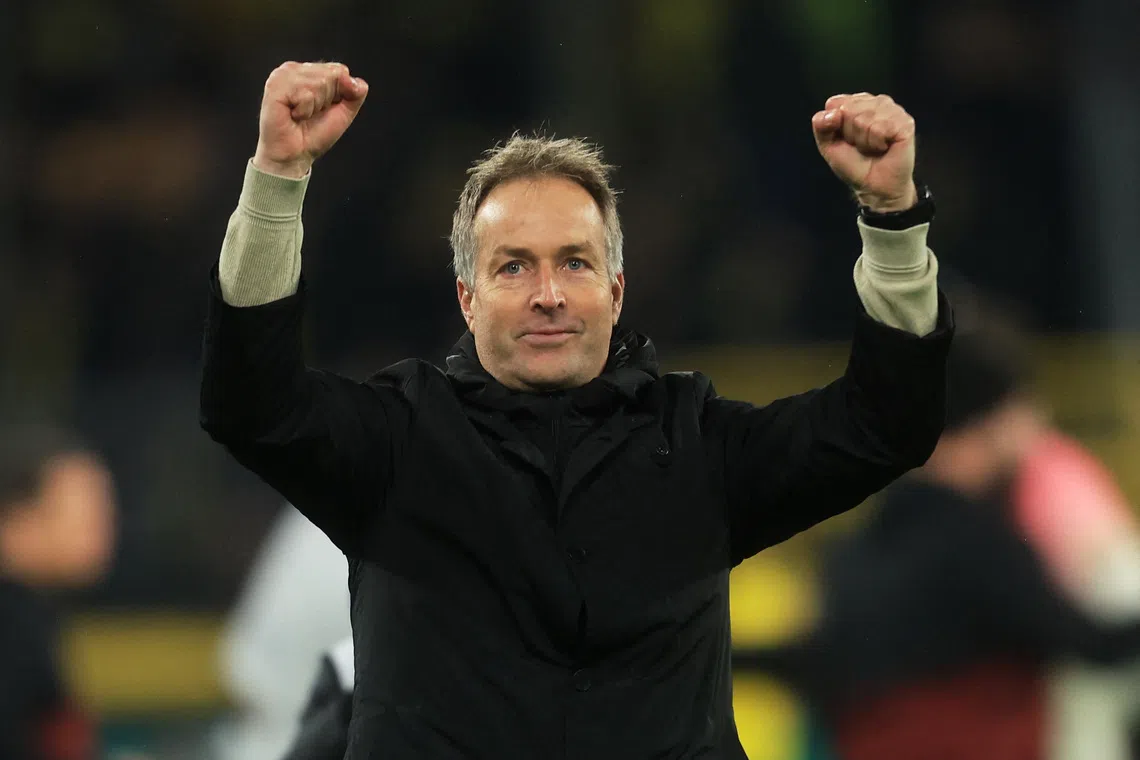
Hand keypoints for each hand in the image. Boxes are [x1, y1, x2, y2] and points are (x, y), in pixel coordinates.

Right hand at [252, 61, 368, 178]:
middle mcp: (295, 69)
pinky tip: (293, 115)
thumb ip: (356, 94)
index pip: (340, 70)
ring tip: (301, 115)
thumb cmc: (313, 134)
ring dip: (314, 107)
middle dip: (326, 100)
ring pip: (319, 83)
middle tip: (310, 114)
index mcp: (309, 71)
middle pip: (331, 75)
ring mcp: (282, 75)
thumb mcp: (344, 112)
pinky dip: (304, 111)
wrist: (294, 155)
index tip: (323, 108)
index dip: (338, 95)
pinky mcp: (275, 86)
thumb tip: (353, 80)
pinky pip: (305, 94)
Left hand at [812, 93, 917, 213]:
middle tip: (861, 146)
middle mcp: (877, 102)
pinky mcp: (905, 122)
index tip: (845, 139)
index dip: (835, 126)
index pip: (834, 103)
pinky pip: (880, 128)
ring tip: (872, 148)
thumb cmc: (854, 165)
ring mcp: (893, 110)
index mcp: (858, 102)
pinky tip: (884, 148)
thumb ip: (821, 125)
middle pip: (849, 109)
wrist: (873, 186)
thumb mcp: (828, 145)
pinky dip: (876, 143)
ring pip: (864, 119)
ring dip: (864, 141)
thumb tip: (833, 113)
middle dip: (850, 134)